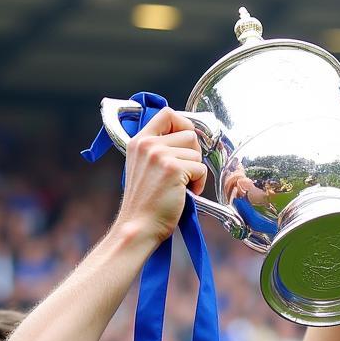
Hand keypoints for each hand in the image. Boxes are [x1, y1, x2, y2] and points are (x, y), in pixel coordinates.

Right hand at [117, 108, 206, 245]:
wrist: (138, 227)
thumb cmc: (144, 205)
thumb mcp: (142, 168)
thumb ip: (157, 150)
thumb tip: (186, 140)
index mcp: (139, 141)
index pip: (167, 113)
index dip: (183, 124)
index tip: (186, 144)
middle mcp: (148, 144)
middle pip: (188, 133)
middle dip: (194, 154)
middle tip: (187, 172)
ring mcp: (160, 155)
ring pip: (196, 153)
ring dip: (196, 171)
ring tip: (183, 187)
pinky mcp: (173, 169)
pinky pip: (200, 168)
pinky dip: (199, 183)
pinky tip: (186, 194)